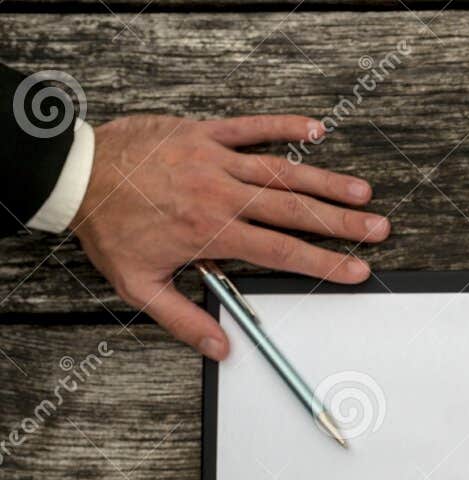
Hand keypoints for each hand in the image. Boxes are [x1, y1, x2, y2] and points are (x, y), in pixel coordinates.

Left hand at [70, 114, 388, 357]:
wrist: (74, 173)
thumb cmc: (107, 226)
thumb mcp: (139, 285)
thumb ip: (184, 319)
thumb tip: (221, 349)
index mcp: (211, 231)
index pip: (281, 251)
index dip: (324, 261)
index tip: (355, 269)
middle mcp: (220, 193)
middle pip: (294, 209)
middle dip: (342, 222)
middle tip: (378, 228)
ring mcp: (214, 159)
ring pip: (282, 170)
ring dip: (326, 180)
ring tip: (362, 191)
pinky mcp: (203, 132)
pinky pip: (250, 126)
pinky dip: (284, 125)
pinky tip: (316, 130)